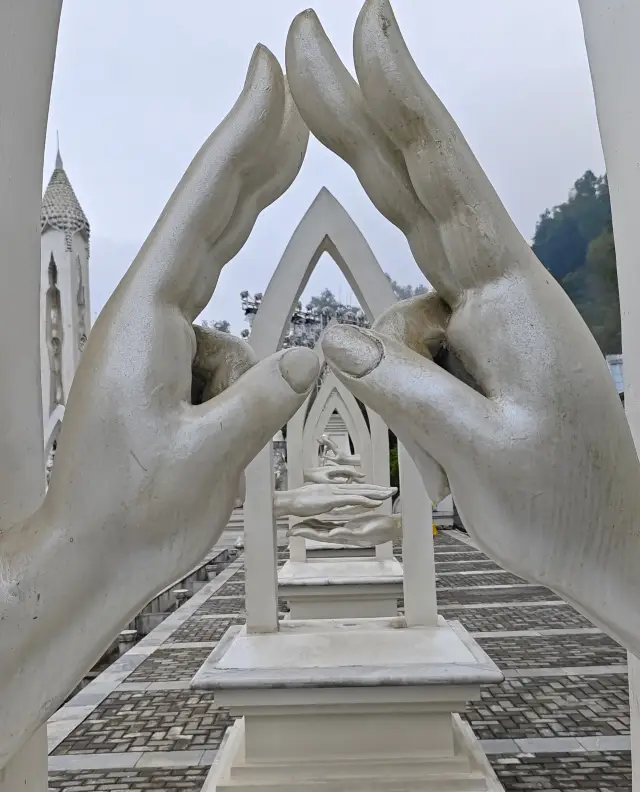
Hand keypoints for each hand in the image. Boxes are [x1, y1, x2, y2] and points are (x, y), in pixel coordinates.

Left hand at [0, 46, 319, 768]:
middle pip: (210, 224)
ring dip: (247, 360)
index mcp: (145, 324)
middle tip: (292, 108)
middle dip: (254, 166)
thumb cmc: (127, 514)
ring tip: (223, 427)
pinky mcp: (168, 371)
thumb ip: (261, 401)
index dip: (240, 142)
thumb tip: (308, 355)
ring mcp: (155, 345)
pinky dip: (242, 384)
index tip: (269, 84)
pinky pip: (226, 354)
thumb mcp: (206, 461)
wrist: (93, 557)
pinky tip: (225, 435)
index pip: (202, 213)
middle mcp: (145, 320)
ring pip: (222, 306)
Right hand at [275, 483, 395, 516]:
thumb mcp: (318, 500)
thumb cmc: (300, 501)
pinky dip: (364, 500)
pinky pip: (352, 499)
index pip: (357, 489)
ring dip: (376, 493)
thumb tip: (334, 501)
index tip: (382, 491)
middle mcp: (338, 488)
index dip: (370, 489)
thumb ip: (328, 500)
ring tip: (389, 494)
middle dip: (379, 489)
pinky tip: (374, 502)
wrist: (289, 500)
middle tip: (393, 490)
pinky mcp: (332, 499)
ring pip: (360, 492)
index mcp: (335, 489)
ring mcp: (335, 492)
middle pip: (362, 488)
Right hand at [286, 0, 639, 653]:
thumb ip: (408, 389)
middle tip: (308, 49)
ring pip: (402, 287)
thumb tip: (338, 340)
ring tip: (443, 447)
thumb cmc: (568, 500)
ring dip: (388, 364)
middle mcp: (496, 292)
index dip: (404, 104)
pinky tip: (436, 446)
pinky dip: (398, 392)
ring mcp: (479, 320)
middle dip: (359, 118)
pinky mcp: (464, 351)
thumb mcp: (485, 454)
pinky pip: (400, 346)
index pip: (448, 182)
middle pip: (414, 189)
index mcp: (513, 299)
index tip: (368, 33)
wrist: (606, 542)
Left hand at [289, 512, 401, 546]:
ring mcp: (344, 530)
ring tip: (298, 524)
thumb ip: (347, 533)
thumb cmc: (381, 530)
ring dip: (311, 527)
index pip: (320, 535)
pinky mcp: (348, 525)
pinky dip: (321, 523)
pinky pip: (331, 524)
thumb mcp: (364, 532)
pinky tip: (316, 521)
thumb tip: (331, 534)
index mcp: (343, 536)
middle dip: (304, 531)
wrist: (393, 527)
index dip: (306, 533)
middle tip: (290, 530)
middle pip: (318, 532)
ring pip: (323, 528)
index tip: (294, 532)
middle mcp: (341, 535)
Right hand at [316, 434, 360, 465]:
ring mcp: (336, 448)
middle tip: (318, 438)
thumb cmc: (343, 461)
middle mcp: (336, 447)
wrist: (349, 460)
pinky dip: (327, 446)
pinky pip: (331, 446)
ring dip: (325, 443)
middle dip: (323, 440)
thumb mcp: (335, 460)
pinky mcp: (337, 450)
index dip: (324, 440)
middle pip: (329, 442)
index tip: (320, 438)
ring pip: (330, 444)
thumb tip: (323, 456)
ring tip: (320, 442)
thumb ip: (329, 458)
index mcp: (335, 449)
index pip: (329, 443)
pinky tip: (325, 449)